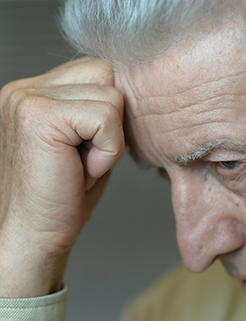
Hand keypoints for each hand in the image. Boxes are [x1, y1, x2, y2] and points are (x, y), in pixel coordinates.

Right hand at [0, 57, 124, 296]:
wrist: (35, 235)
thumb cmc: (62, 197)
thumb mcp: (84, 145)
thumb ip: (98, 112)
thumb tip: (130, 93)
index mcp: (35, 92)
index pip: (97, 71)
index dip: (108, 113)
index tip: (88, 150)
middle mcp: (26, 88)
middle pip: (107, 75)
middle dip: (110, 123)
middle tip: (83, 159)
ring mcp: (29, 98)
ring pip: (112, 97)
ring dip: (108, 141)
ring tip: (79, 166)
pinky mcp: (40, 115)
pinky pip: (107, 119)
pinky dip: (107, 152)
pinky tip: (80, 172)